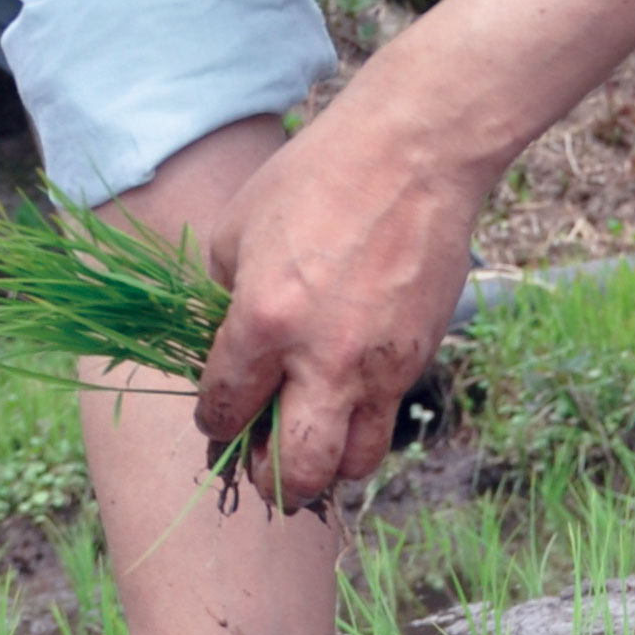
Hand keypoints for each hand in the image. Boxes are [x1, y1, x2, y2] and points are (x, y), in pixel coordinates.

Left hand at [191, 99, 484, 507]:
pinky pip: (387, 419)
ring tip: (311, 443)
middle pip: (295, 470)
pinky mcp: (419, 357)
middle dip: (270, 480)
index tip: (218, 417)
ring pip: (354, 464)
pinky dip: (362, 425)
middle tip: (262, 462)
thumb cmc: (315, 178)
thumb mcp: (238, 229)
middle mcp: (322, 359)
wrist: (413, 154)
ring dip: (326, 466)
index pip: (226, 409)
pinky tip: (347, 398)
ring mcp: (378, 366)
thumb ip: (224, 299)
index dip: (215, 422)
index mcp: (263, 322)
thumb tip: (224, 346)